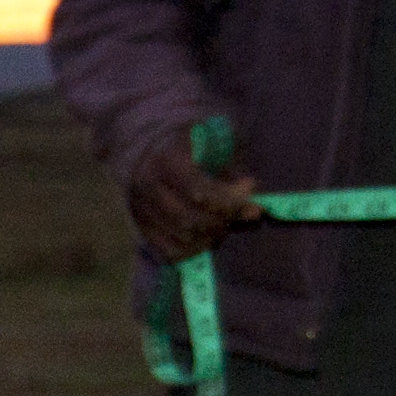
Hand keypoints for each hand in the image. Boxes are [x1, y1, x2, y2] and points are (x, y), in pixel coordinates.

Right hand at [122, 133, 260, 261]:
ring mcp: (141, 209)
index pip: (198, 192)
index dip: (228, 203)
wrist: (150, 148)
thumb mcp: (215, 146)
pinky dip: (195, 249)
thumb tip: (255, 211)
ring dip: (211, 236)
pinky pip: (170, 250)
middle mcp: (147, 186)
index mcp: (166, 159)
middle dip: (222, 221)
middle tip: (237, 213)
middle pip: (190, 219)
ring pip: (182, 238)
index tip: (250, 199)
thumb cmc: (192, 144)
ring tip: (223, 223)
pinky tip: (206, 237)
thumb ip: (235, 176)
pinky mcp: (140, 226)